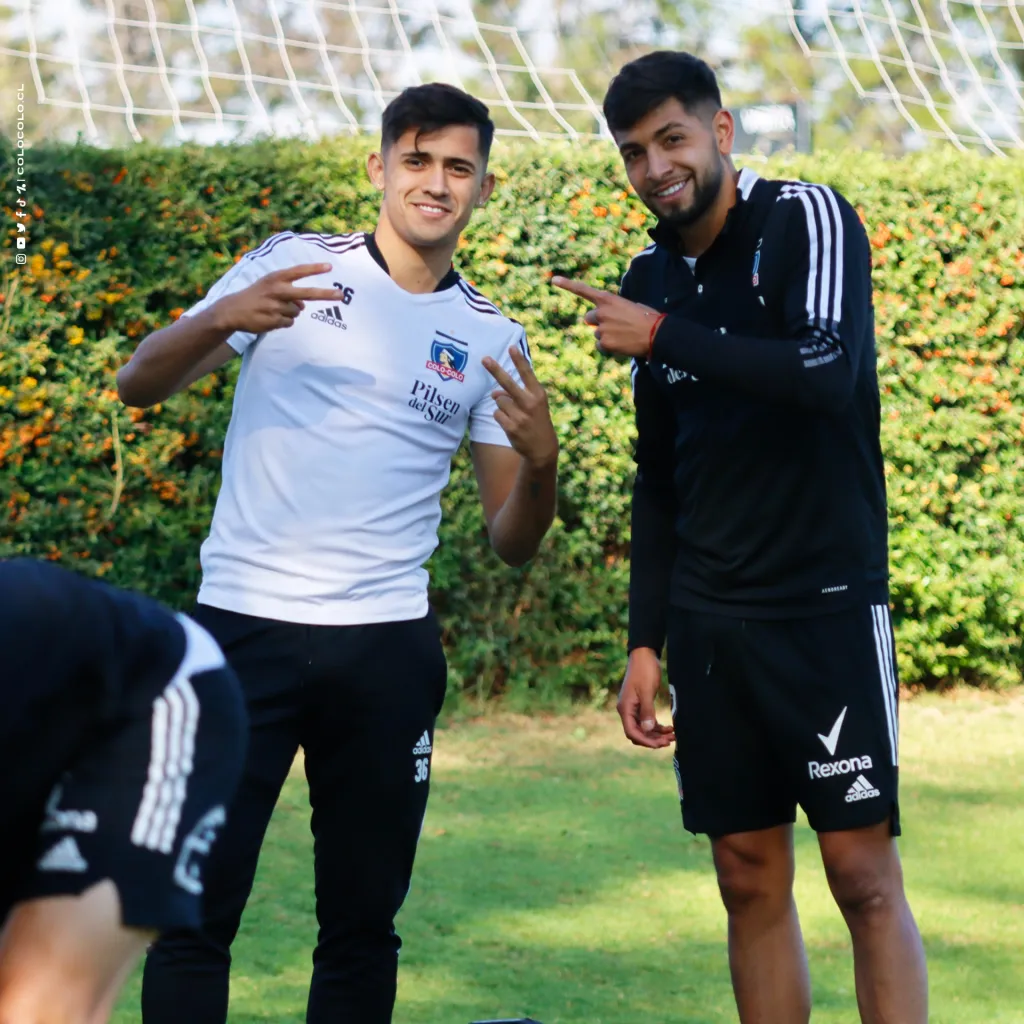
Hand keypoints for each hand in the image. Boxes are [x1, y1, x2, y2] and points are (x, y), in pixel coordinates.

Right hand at [213, 263, 344, 333]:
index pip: (298, 271)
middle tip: (340, 295)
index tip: (329, 267)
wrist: (233, 310)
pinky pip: (289, 322)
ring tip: (273, 309)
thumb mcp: (269, 286)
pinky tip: (270, 317)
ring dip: (290, 312)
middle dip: (325, 294)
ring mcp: (276, 306)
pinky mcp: (274, 320)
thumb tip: (303, 306)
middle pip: (307, 294)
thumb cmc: (256, 295)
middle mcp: (277, 291)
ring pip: (297, 311)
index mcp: (275, 278)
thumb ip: (288, 290)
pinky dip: (283, 321)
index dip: (314, 269)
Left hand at [482, 345, 558, 468]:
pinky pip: (496, 414)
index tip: (511, 347)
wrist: (543, 448)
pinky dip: (500, 416)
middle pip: (508, 384)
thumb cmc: (536, 420)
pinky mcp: (511, 428)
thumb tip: (493, 392)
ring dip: (502, 404)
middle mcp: (530, 403)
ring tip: (514, 414)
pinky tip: (511, 423)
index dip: (519, 360)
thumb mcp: (533, 405)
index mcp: (538, 394)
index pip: (527, 374)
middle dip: (495, 370)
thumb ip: (515, 394)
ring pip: (499, 400)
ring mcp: (520, 416)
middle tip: (484, 359)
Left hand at [551, 276, 661, 359]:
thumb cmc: (648, 318)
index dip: (567, 285)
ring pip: (597, 334)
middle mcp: (601, 312)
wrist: (657, 334)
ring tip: (625, 335)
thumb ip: (613, 310)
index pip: (584, 290)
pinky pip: (601, 347)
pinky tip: (623, 345)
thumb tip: (606, 321)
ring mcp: (601, 328)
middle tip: (616, 325)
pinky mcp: (605, 343)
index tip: (553, 280)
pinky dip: (609, 348)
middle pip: (589, 318)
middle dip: (598, 322)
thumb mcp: (629, 306)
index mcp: (608, 299)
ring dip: (607, 335)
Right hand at [617, 647, 674, 748]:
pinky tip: (669, 728)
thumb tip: (647, 729)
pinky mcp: (640, 705)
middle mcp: (627, 710)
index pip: (632, 732)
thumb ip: (647, 711)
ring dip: (657, 734)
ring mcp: (633, 708)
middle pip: (637, 733)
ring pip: (644, 729)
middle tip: (670, 741)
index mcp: (625, 708)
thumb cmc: (644, 670)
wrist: (644, 656)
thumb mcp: (647, 691)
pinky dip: (657, 726)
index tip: (660, 744)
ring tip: (673, 735)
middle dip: (653, 739)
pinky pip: (647, 721)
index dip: (645, 741)